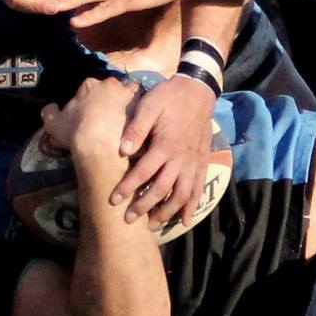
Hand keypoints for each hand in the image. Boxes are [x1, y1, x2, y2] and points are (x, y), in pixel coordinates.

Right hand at [41, 78, 134, 180]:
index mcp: (89, 84)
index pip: (89, 87)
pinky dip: (139, 114)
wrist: (99, 146)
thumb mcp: (53, 124)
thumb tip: (51, 107)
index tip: (90, 112)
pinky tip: (135, 126)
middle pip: (111, 87)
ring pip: (130, 94)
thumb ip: (49, 113)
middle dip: (110, 97)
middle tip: (108, 116)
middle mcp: (110, 84)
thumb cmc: (75, 132)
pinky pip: (142, 108)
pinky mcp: (142, 108)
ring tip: (124, 120)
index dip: (89, 99)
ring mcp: (128, 94)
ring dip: (128, 102)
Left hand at [110, 74, 212, 227]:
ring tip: (154, 225)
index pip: (143, 173)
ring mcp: (193, 162)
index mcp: (165, 145)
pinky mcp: (202, 162)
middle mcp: (180, 158)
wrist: (198, 90)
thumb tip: (121, 150)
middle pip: (161, 189)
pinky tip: (184, 220)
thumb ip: (136, 127)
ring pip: (181, 194)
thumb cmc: (169, 96)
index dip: (127, 188)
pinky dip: (192, 206)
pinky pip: (198, 188)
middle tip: (128, 220)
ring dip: (167, 212)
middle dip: (144, 207)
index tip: (113, 201)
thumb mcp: (150, 104)